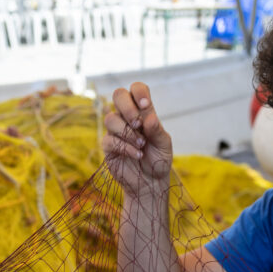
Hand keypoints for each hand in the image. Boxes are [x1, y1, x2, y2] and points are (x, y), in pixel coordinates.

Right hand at [102, 83, 172, 197]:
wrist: (150, 182)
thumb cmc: (159, 160)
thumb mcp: (164, 145)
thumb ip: (157, 130)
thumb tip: (149, 117)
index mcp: (143, 112)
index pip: (136, 89)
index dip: (138, 92)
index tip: (146, 105)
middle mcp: (127, 117)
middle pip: (118, 95)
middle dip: (127, 107)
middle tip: (138, 124)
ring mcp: (116, 130)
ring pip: (110, 118)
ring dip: (128, 132)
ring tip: (141, 145)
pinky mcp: (108, 146)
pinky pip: (110, 139)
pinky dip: (126, 147)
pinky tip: (138, 154)